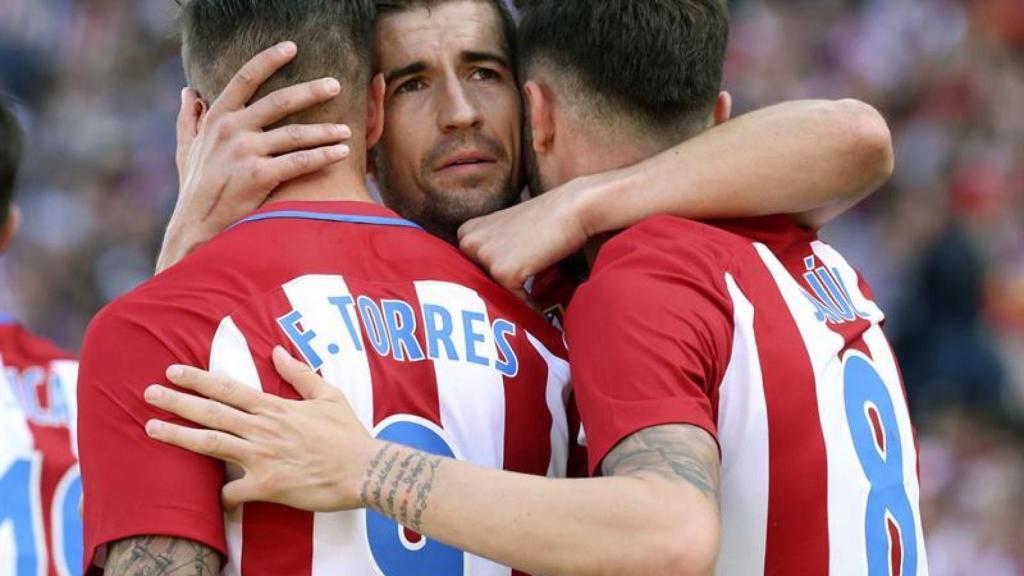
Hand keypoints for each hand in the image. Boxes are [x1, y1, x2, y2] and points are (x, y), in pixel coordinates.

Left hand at [143, 346, 379, 511]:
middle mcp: (264, 429)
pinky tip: (209, 499)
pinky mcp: (268, 486)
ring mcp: (263, 457)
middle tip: (147, 393)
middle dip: (176, 401)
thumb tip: (277, 351)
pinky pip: (233, 492)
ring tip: (150, 429)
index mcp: (276, 408)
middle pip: (211, 412)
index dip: (198, 379)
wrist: (366, 470)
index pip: (229, 389)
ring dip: (178, 436)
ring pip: (211, 444)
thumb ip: (299, 374)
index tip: (173, 372)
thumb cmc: (349, 435)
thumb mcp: (329, 396)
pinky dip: (219, 496)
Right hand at [157, 41, 353, 271]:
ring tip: (347, 130)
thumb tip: (188, 92)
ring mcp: (245, 152)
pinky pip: (300, 161)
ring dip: (325, 130)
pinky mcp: (259, 176)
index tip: (291, 48)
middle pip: (278, 101)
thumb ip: (189, 120)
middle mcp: (231, 130)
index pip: (244, 79)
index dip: (268, 60)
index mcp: (216, 118)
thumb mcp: (186, 151)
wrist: (196, 229)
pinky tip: (341, 153)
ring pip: (295, 134)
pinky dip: (323, 156)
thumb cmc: (195, 192)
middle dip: (311, 91)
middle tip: (335, 84)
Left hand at [457, 178, 593, 298]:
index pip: (471, 270)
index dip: (490, 284)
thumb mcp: (508, 232)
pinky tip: (540, 311)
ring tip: (530, 310)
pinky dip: (528, 309)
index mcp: (467, 231)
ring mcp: (484, 256)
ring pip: (494, 294)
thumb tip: (493, 286)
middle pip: (477, 285)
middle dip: (496, 298)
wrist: (572, 209)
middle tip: (514, 312)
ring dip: (512, 305)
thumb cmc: (547, 220)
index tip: (505, 296)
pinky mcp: (502, 271)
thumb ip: (494, 252)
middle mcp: (469, 242)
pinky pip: (512, 301)